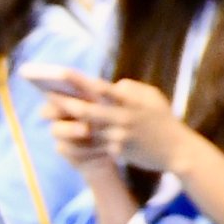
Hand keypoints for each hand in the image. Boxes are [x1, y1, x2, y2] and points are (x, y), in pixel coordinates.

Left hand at [37, 68, 194, 178]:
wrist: (177, 150)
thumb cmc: (163, 120)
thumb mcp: (153, 97)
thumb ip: (132, 89)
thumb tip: (113, 85)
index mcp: (131, 101)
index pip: (101, 88)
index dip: (80, 81)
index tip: (61, 72)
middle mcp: (123, 117)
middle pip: (87, 110)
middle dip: (65, 103)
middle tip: (46, 96)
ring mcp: (120, 136)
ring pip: (87, 129)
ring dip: (67, 124)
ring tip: (50, 116)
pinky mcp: (118, 151)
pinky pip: (94, 145)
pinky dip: (80, 141)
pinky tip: (65, 137)